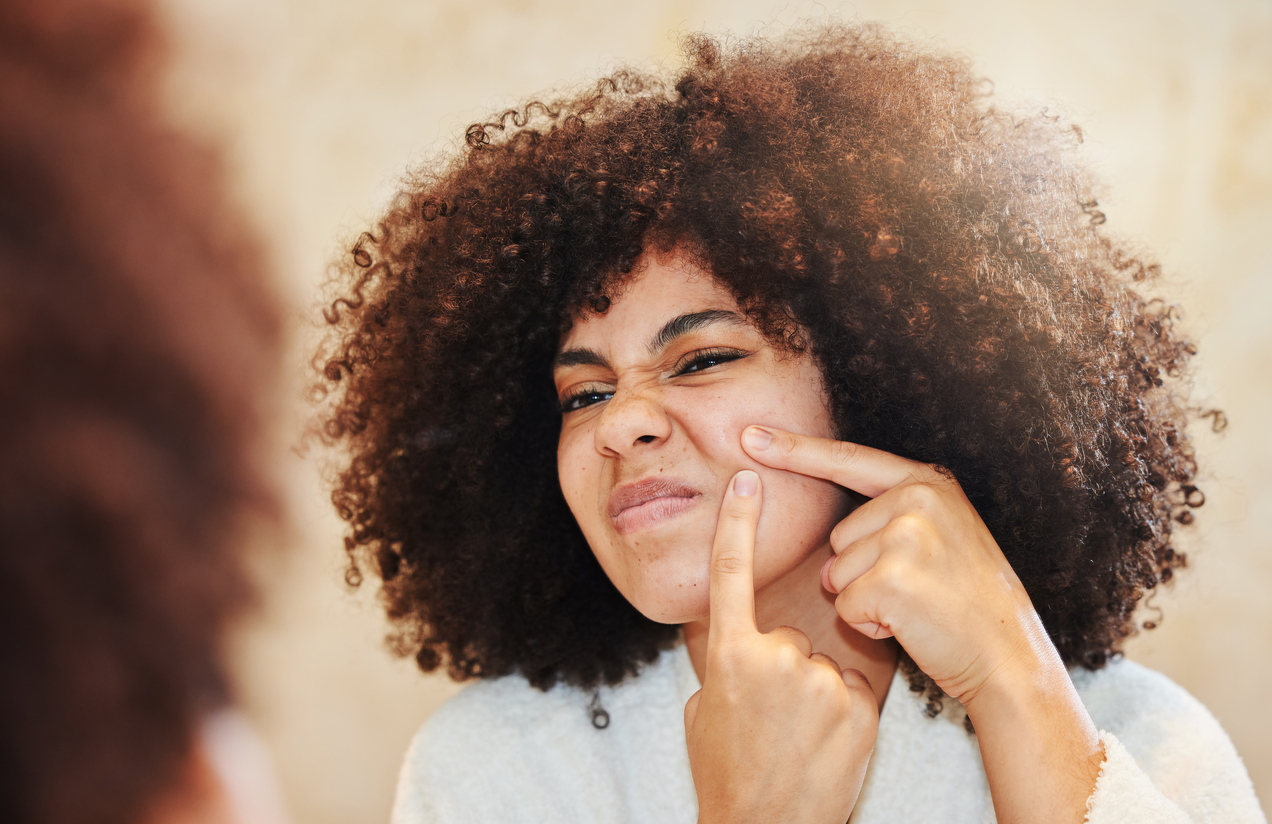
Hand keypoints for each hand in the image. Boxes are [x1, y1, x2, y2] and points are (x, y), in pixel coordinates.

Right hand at [684, 470, 877, 823]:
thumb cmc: (727, 774)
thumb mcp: (707, 709)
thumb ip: (727, 660)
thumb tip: (736, 632)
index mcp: (729, 654)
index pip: (731, 572)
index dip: (738, 522)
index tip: (747, 477)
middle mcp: (775, 658)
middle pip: (791, 632)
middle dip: (788, 665)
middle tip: (775, 718)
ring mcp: (820, 680)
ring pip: (824, 661)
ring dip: (817, 691)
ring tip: (801, 738)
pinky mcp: (857, 705)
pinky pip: (852, 686)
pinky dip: (843, 712)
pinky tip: (828, 745)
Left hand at [741, 425, 1046, 703]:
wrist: (1010, 658)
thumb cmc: (968, 606)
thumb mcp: (943, 537)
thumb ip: (895, 518)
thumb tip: (829, 540)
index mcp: (928, 483)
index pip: (848, 459)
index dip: (794, 449)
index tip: (750, 436)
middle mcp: (918, 499)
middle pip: (837, 537)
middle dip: (859, 572)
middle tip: (914, 591)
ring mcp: (907, 537)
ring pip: (835, 572)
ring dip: (862, 600)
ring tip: (915, 608)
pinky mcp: (893, 579)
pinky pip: (844, 604)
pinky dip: (866, 625)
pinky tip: (907, 626)